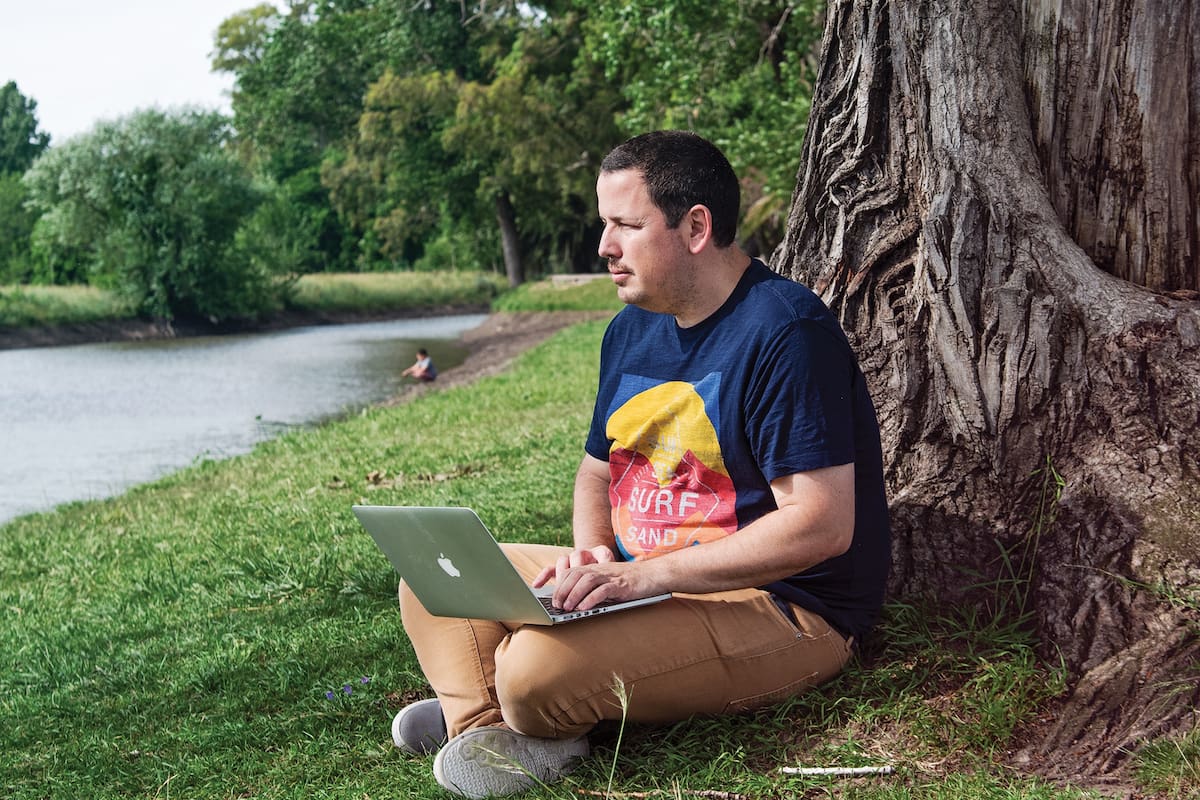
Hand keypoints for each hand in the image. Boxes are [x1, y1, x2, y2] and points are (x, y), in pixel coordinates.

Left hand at [534, 546, 661, 610]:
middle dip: (562, 590)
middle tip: (556, 605)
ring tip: (567, 608)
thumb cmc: (632, 582)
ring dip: (574, 594)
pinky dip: (591, 599)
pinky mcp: (622, 585)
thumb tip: (575, 604)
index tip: (548, 596)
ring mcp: (611, 576)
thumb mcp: (609, 582)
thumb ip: (594, 588)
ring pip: (586, 581)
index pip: (571, 571)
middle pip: (575, 575)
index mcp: (596, 568)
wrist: (655, 575)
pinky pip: (603, 590)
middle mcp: (601, 569)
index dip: (557, 581)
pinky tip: (584, 608)